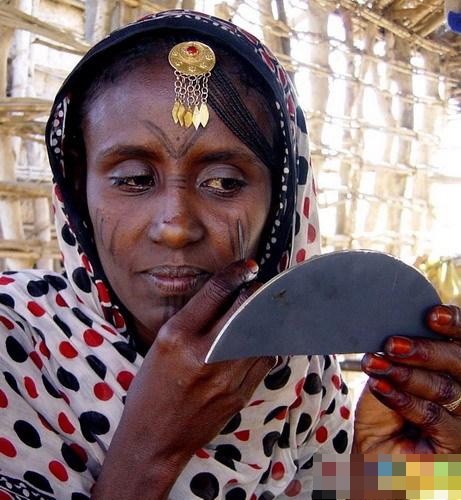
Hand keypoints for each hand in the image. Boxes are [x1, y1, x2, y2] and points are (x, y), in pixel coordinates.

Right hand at [93, 260, 274, 498]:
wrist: (155, 440)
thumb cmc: (151, 389)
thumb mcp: (160, 345)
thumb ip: (191, 319)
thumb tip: (225, 294)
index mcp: (177, 337)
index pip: (215, 293)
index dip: (235, 274)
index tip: (247, 266)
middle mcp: (204, 354)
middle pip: (244, 308)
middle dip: (256, 291)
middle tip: (257, 285)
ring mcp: (226, 377)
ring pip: (262, 332)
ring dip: (266, 314)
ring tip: (265, 305)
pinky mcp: (240, 394)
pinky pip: (265, 358)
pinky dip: (266, 342)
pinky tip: (260, 336)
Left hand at [353, 304, 460, 452]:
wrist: (374, 456)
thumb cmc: (385, 411)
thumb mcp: (391, 374)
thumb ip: (401, 353)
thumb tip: (393, 324)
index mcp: (455, 370)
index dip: (454, 325)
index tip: (430, 314)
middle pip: (459, 362)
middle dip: (425, 350)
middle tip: (391, 343)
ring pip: (444, 388)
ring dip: (406, 374)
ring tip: (377, 363)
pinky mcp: (455, 445)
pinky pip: (432, 416)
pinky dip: (402, 399)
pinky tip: (380, 387)